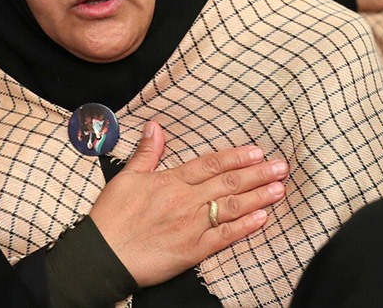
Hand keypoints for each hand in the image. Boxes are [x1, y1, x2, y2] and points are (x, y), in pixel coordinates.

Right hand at [88, 121, 287, 287]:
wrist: (101, 257)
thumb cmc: (111, 218)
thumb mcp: (126, 177)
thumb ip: (147, 152)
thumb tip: (155, 126)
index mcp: (171, 181)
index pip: (211, 164)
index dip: (236, 157)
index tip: (257, 151)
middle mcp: (185, 201)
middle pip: (228, 183)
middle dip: (258, 174)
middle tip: (281, 167)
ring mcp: (191, 226)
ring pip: (231, 207)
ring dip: (258, 197)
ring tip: (279, 189)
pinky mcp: (192, 250)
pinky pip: (224, 237)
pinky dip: (244, 227)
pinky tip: (262, 219)